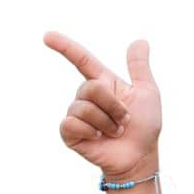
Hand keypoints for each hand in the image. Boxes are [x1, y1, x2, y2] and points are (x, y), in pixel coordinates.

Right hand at [43, 31, 161, 179]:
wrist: (140, 156)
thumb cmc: (145, 126)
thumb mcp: (147, 92)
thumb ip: (139, 67)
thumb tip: (140, 40)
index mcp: (103, 83)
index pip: (81, 59)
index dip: (64, 47)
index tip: (47, 37)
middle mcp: (87, 96)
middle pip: (90, 87)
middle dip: (113, 105)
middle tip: (125, 120)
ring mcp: (77, 115)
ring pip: (83, 107)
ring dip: (106, 122)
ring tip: (115, 132)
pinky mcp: (70, 133)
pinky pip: (71, 123)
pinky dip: (90, 131)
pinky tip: (98, 138)